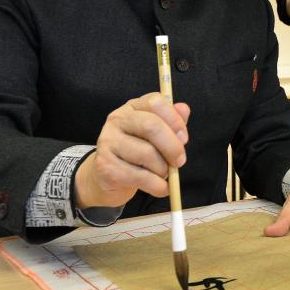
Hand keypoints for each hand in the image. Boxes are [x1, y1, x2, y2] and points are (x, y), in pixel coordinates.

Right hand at [75, 92, 189, 208]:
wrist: (107, 176)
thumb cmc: (137, 150)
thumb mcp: (155, 133)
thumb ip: (172, 120)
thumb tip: (184, 109)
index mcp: (132, 107)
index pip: (155, 102)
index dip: (175, 120)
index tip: (184, 138)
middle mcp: (117, 120)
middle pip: (151, 126)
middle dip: (172, 147)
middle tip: (180, 161)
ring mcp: (108, 142)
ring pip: (146, 154)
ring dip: (163, 169)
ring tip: (164, 174)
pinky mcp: (105, 166)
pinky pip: (139, 177)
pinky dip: (157, 186)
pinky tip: (161, 187)